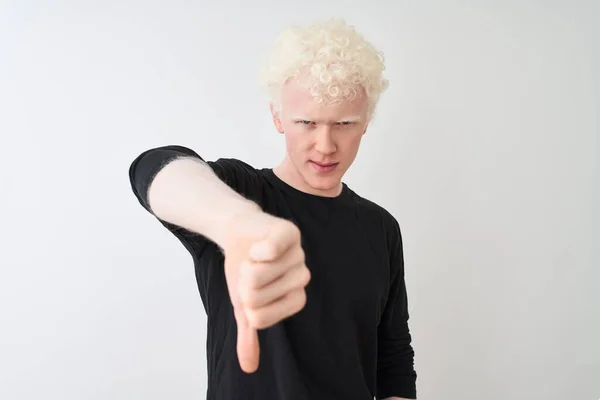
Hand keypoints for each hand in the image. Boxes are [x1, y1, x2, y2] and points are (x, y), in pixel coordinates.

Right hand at [221, 209, 310, 372]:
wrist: (238, 233)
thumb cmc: (245, 268)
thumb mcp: (244, 304)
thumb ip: (249, 333)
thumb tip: (249, 368)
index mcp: (294, 297)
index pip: (262, 317)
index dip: (246, 305)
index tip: (248, 290)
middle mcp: (301, 277)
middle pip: (257, 297)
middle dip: (243, 283)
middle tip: (249, 268)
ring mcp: (297, 254)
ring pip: (258, 275)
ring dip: (246, 265)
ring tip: (253, 256)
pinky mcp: (289, 232)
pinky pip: (271, 251)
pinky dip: (255, 251)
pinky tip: (257, 246)